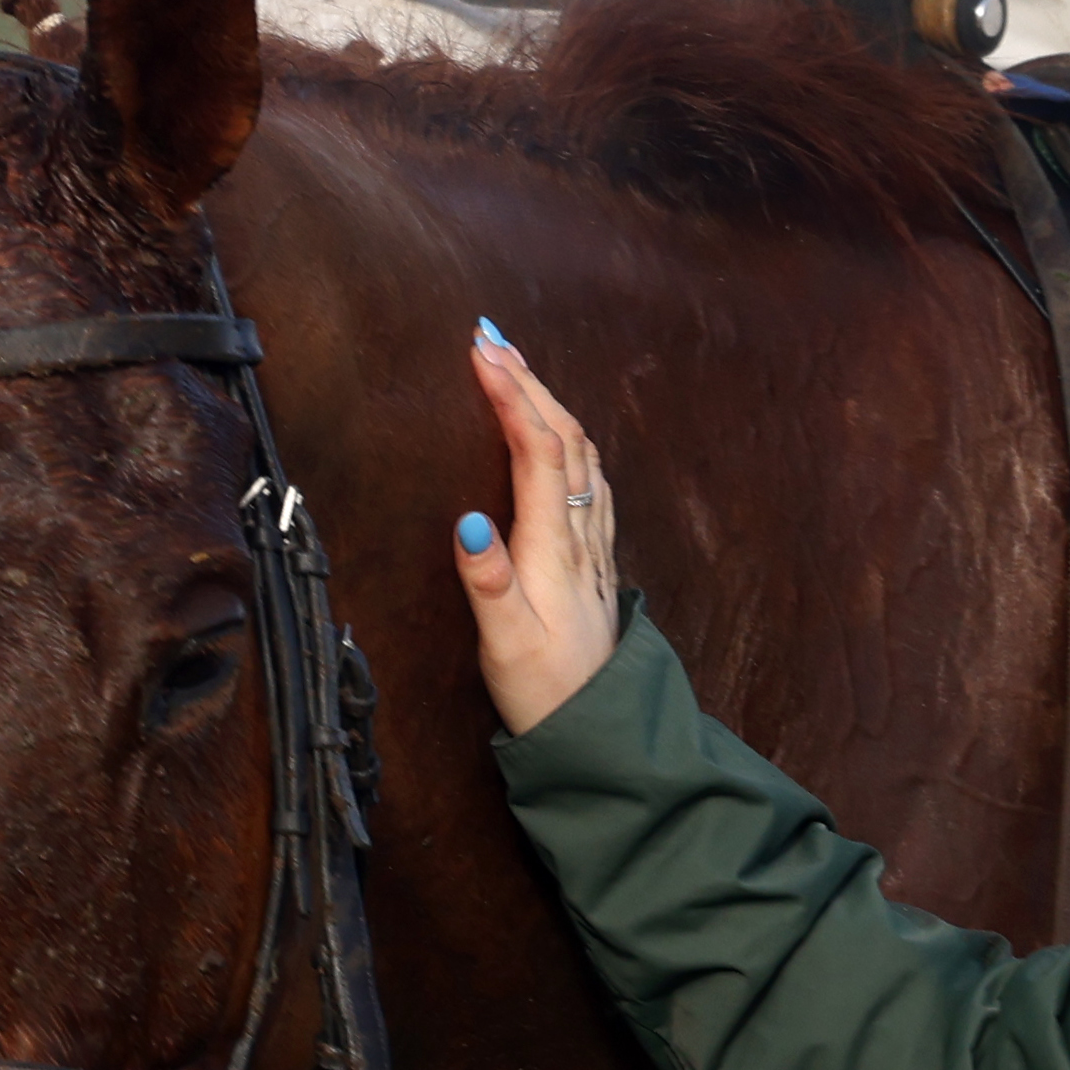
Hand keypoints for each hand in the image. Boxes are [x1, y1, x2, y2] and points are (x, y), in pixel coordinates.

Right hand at [454, 319, 629, 731]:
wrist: (602, 732)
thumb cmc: (546, 692)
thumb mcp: (505, 644)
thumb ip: (487, 582)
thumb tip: (467, 520)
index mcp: (555, 546)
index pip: (540, 450)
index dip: (513, 396)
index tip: (480, 351)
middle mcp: (581, 535)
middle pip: (566, 438)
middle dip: (529, 381)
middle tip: (491, 337)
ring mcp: (593, 545)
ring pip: (583, 453)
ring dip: (551, 402)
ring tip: (518, 367)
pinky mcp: (594, 559)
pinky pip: (590, 478)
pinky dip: (568, 438)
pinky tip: (561, 435)